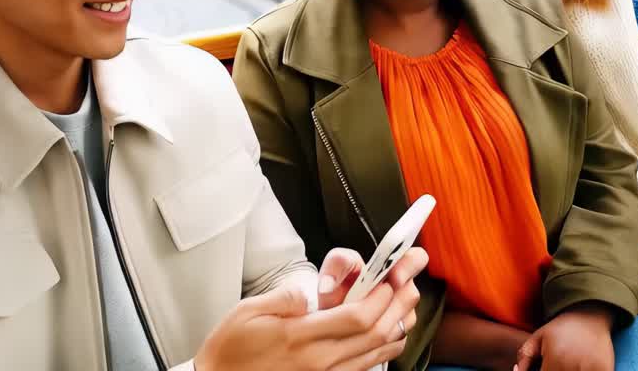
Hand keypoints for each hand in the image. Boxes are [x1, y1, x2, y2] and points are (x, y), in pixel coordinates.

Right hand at [195, 248, 427, 370]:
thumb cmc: (230, 351)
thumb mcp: (247, 313)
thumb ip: (284, 298)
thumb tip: (309, 291)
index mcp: (300, 337)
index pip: (357, 316)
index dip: (381, 295)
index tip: (389, 276)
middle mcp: (319, 361)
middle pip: (375, 333)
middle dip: (398, 305)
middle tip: (407, 284)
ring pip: (376, 353)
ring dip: (397, 327)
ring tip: (407, 305)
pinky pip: (365, 369)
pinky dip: (384, 350)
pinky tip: (390, 335)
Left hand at [515, 303, 613, 370]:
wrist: (590, 314)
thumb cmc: (561, 330)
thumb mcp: (538, 338)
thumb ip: (524, 357)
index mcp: (554, 359)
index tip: (545, 368)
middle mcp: (573, 366)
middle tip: (557, 364)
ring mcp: (591, 370)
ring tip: (570, 364)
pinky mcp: (605, 370)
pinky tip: (583, 367)